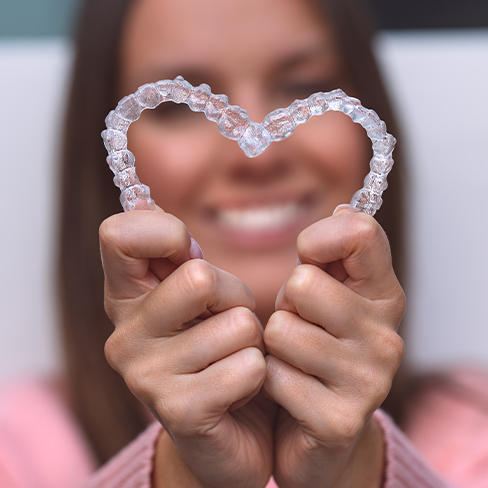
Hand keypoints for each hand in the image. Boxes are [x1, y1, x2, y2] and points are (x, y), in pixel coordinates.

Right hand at [99, 208, 274, 487]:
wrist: (233, 430)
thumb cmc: (220, 348)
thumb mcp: (199, 295)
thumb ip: (176, 253)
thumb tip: (145, 201)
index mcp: (125, 298)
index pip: (118, 234)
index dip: (167, 233)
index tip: (189, 255)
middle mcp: (124, 337)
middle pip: (199, 277)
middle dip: (234, 296)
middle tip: (227, 323)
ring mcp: (146, 378)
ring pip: (237, 325)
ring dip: (252, 341)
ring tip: (233, 359)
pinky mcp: (180, 413)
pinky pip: (249, 368)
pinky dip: (260, 375)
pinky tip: (240, 391)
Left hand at [263, 206, 405, 487]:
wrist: (314, 427)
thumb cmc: (313, 347)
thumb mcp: (324, 295)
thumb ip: (334, 254)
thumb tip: (344, 209)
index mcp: (383, 296)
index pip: (360, 234)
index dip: (319, 238)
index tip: (307, 257)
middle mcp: (386, 336)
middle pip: (303, 284)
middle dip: (286, 304)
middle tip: (297, 325)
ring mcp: (368, 380)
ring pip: (281, 330)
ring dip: (273, 345)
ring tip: (291, 358)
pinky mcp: (340, 419)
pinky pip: (273, 376)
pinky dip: (267, 380)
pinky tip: (287, 391)